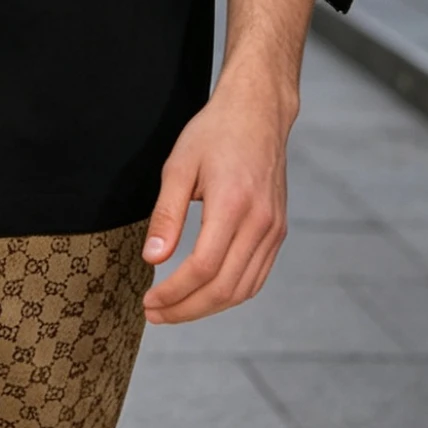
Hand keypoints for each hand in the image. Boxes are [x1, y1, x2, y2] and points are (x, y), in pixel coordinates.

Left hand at [141, 62, 295, 323]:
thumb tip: (152, 258)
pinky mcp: (278, 231)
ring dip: (207, 308)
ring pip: (243, 289)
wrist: (258, 113)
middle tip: (155, 314)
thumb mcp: (179, 166)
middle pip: (224, 288)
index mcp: (233, 204)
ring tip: (175, 309)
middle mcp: (260, 222)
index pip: (203, 268)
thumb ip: (167, 215)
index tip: (149, 301)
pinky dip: (231, 294)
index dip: (174, 293)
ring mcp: (274, 229)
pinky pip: (256, 277)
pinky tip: (205, 294)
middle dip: (186, 309)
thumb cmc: (215, 134)